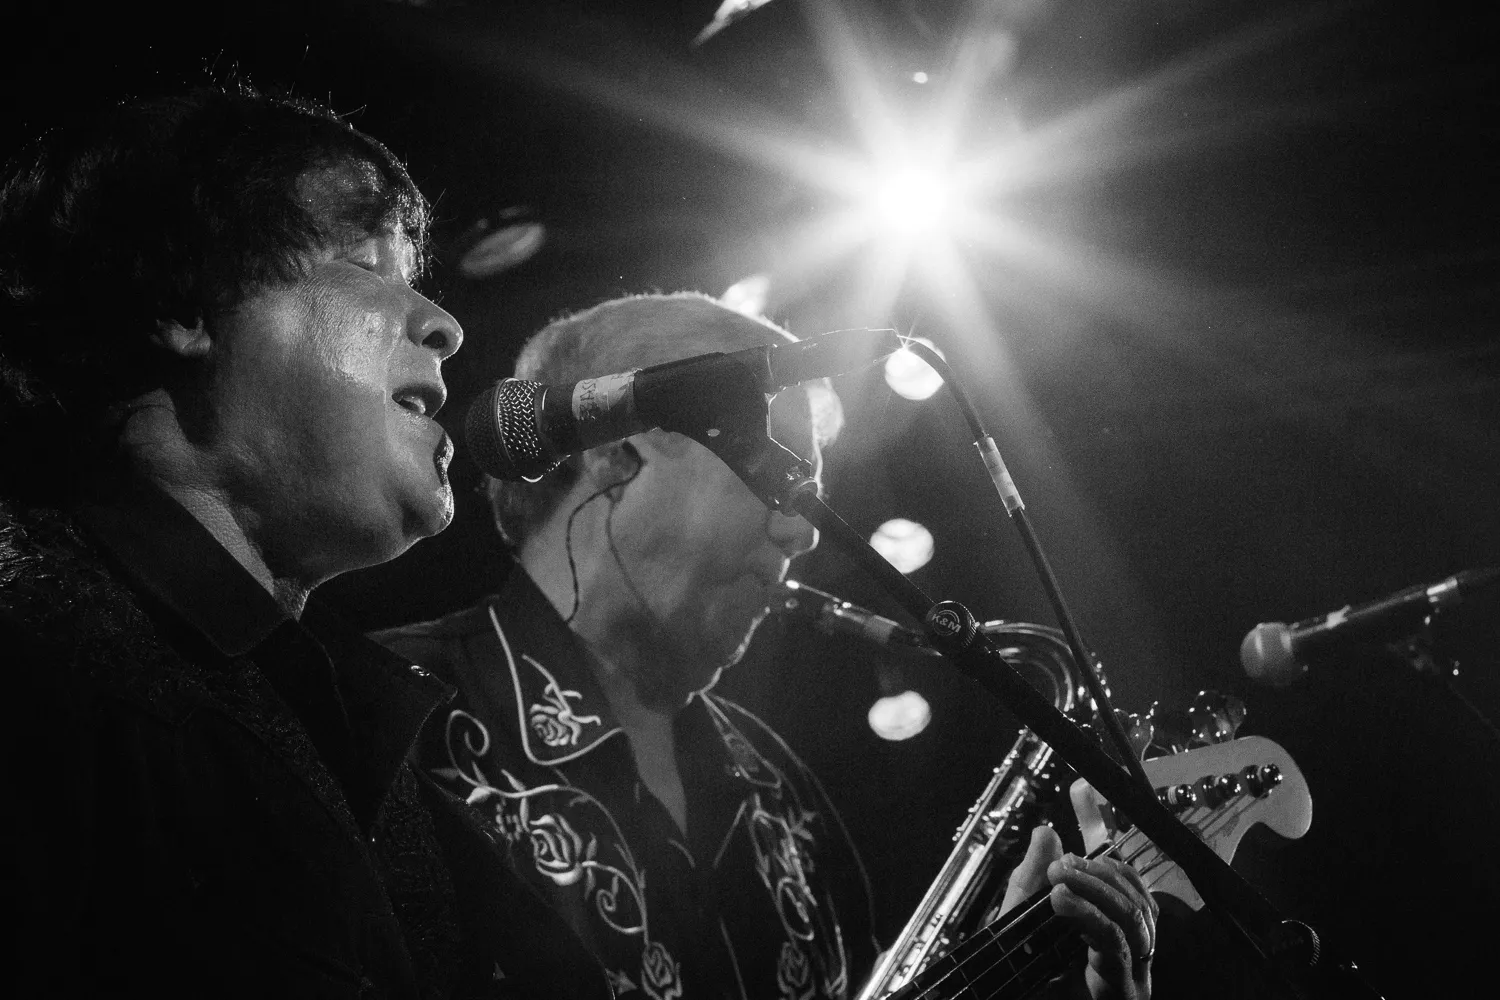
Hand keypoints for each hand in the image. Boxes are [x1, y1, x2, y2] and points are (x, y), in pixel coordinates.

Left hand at [1002, 826, 1156, 999]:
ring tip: (1059, 881)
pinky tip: (1062, 903)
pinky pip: (1115, 938)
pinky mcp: (1125, 987)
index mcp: (1106, 922)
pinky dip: (1089, 914)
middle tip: (1061, 864)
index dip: (1100, 826)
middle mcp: (1127, 943)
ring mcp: (1132, 967)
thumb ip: (1031, 879)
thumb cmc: (1024, 978)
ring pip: (1132, 910)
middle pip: (1133, 887)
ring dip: (1094, 887)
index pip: (1115, 868)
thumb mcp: (1019, 920)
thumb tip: (1046, 831)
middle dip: (1097, 867)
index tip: (1082, 791)